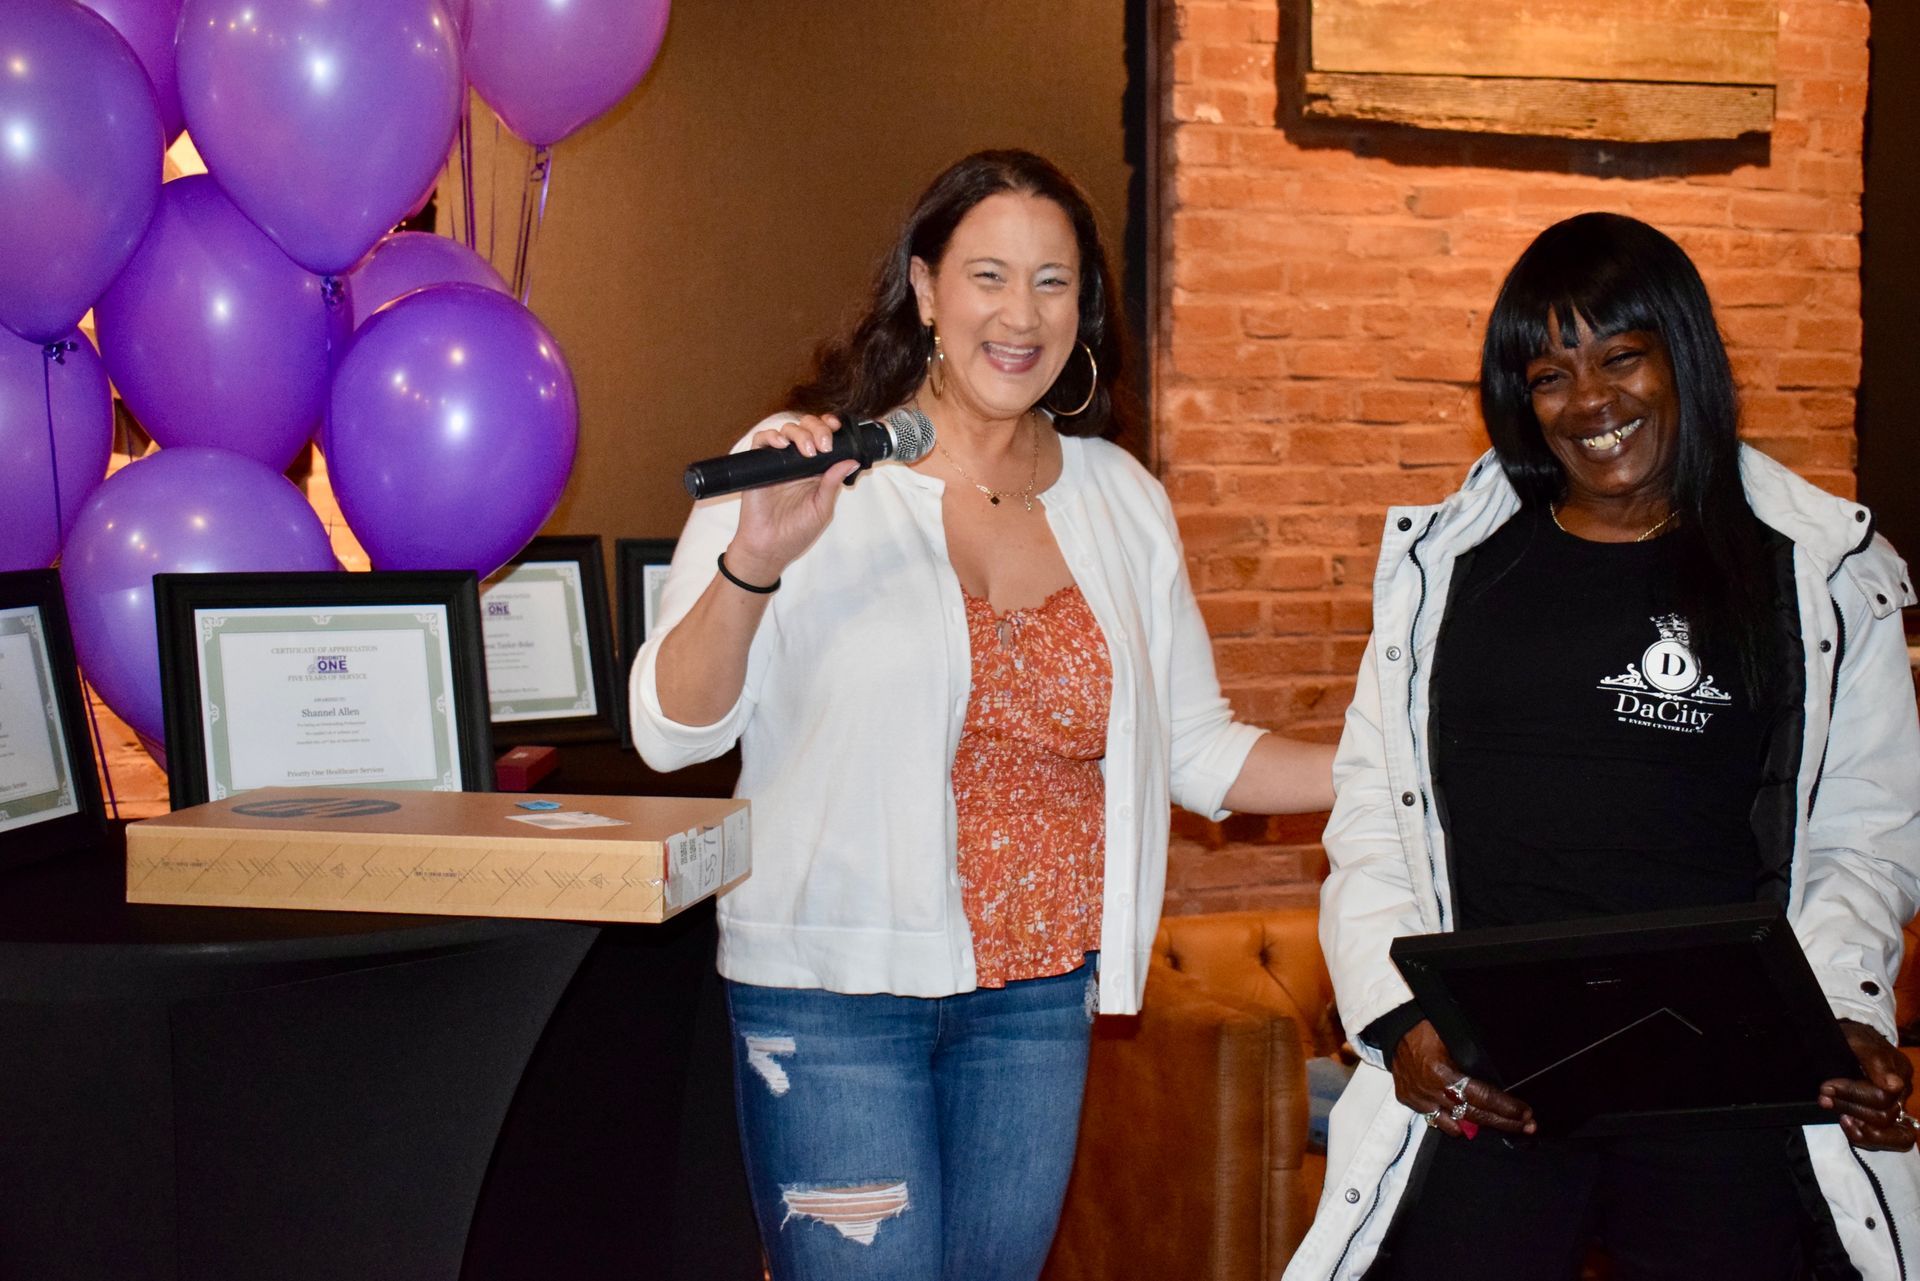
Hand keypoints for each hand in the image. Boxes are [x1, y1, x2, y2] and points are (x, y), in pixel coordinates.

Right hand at [725, 415, 861, 583]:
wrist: (769, 548)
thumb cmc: (796, 532)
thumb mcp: (822, 508)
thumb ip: (832, 484)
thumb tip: (850, 461)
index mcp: (816, 470)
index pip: (823, 438)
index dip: (829, 427)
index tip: (835, 427)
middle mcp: (797, 462)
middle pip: (806, 428)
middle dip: (817, 428)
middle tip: (823, 445)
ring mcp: (778, 462)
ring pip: (786, 430)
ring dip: (799, 433)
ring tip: (807, 451)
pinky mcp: (758, 465)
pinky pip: (761, 442)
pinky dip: (771, 437)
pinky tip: (781, 444)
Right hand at [1391, 1019, 1534, 1139]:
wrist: (1395, 1025)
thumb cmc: (1427, 1027)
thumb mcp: (1456, 1039)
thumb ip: (1473, 1062)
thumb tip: (1498, 1081)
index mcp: (1442, 1073)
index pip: (1483, 1097)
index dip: (1507, 1107)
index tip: (1525, 1112)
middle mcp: (1431, 1091)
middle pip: (1475, 1116)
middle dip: (1504, 1122)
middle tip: (1526, 1126)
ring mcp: (1418, 1099)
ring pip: (1455, 1126)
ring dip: (1479, 1127)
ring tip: (1501, 1124)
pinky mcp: (1409, 1101)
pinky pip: (1435, 1121)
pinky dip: (1452, 1122)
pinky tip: (1466, 1120)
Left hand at [1820, 1020, 1916, 1150]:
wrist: (1847, 1043)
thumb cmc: (1851, 1038)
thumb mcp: (1857, 1039)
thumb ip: (1875, 1059)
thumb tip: (1893, 1085)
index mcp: (1899, 1070)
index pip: (1882, 1096)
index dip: (1852, 1094)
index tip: (1826, 1087)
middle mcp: (1902, 1092)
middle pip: (1884, 1115)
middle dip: (1849, 1107)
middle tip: (1823, 1097)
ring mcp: (1897, 1106)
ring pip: (1888, 1131)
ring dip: (1856, 1125)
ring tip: (1834, 1111)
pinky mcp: (1885, 1118)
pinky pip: (1887, 1139)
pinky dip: (1866, 1138)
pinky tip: (1847, 1126)